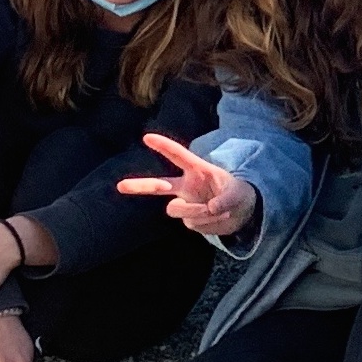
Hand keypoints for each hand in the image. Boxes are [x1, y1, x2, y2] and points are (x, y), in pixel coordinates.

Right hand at [121, 132, 254, 237]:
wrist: (242, 213)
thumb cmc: (239, 194)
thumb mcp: (238, 193)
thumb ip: (226, 199)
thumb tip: (211, 208)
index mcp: (198, 170)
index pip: (179, 156)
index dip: (164, 146)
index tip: (147, 137)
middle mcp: (187, 187)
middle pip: (158, 185)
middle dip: (139, 185)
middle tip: (119, 186)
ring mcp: (185, 203)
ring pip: (177, 210)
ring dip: (197, 212)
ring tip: (219, 210)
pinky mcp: (188, 220)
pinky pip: (192, 224)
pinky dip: (208, 224)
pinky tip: (218, 218)